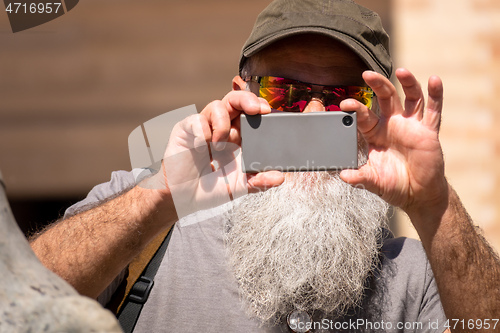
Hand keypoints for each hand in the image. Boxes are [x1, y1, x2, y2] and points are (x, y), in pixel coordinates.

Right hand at [160, 90, 283, 217]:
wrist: (183, 200)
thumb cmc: (209, 190)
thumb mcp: (239, 187)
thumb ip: (259, 181)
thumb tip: (280, 177)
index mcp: (236, 137)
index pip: (249, 113)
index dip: (259, 107)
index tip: (268, 111)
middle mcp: (220, 128)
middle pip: (234, 100)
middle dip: (247, 99)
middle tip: (256, 109)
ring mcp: (203, 128)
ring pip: (216, 106)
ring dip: (223, 124)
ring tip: (220, 145)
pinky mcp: (185, 130)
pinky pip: (196, 120)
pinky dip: (203, 132)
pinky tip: (202, 146)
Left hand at [340, 68, 448, 216]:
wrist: (417, 195)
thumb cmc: (393, 184)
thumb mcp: (373, 181)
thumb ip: (359, 177)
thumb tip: (342, 175)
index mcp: (375, 133)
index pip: (364, 115)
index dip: (356, 108)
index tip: (346, 104)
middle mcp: (392, 124)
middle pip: (385, 98)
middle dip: (377, 84)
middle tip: (367, 74)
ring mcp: (411, 125)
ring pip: (410, 98)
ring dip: (407, 82)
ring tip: (401, 71)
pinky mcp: (429, 131)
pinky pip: (433, 110)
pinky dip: (436, 94)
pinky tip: (434, 80)